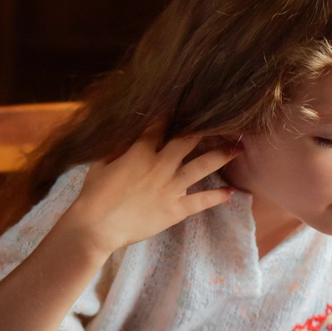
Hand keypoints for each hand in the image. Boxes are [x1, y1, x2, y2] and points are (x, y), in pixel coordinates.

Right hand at [62, 125, 237, 258]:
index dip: (172, 113)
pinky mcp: (175, 209)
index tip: (186, 102)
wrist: (96, 227)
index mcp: (140, 151)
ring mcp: (170, 187)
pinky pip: (200, 201)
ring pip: (202, 166)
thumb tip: (129, 137)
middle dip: (206, 128)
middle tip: (224, 121)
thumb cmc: (93, 196)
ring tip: (238, 148)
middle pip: (188, 139)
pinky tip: (230, 192)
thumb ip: (118, 148)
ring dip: (221, 155)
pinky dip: (216, 197)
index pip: (160, 125)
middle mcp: (160, 165)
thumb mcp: (100, 164)